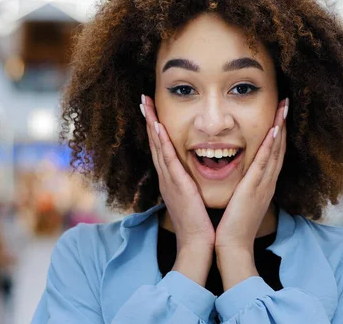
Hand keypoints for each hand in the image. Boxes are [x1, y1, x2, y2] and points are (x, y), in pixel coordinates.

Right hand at [140, 95, 213, 284]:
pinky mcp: (177, 185)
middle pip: (155, 143)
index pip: (161, 149)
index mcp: (171, 180)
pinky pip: (168, 159)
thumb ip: (190, 184)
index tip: (152, 110)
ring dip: (152, 124)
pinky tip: (158, 127)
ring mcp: (169, 181)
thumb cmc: (199, 223)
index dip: (156, 129)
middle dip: (149, 120)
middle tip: (143, 99)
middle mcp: (166, 178)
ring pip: (158, 147)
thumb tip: (193, 174)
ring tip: (146, 105)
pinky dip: (162, 142)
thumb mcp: (192, 198)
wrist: (197, 244)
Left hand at [215, 98, 287, 288]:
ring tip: (283, 107)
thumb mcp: (241, 202)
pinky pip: (265, 163)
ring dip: (280, 127)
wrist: (232, 246)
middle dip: (282, 124)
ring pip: (275, 150)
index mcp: (262, 184)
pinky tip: (274, 130)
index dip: (276, 133)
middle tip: (286, 103)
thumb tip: (241, 178)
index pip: (272, 153)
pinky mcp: (255, 189)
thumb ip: (243, 188)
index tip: (278, 114)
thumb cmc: (233, 226)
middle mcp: (267, 182)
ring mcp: (263, 184)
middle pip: (278, 148)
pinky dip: (270, 146)